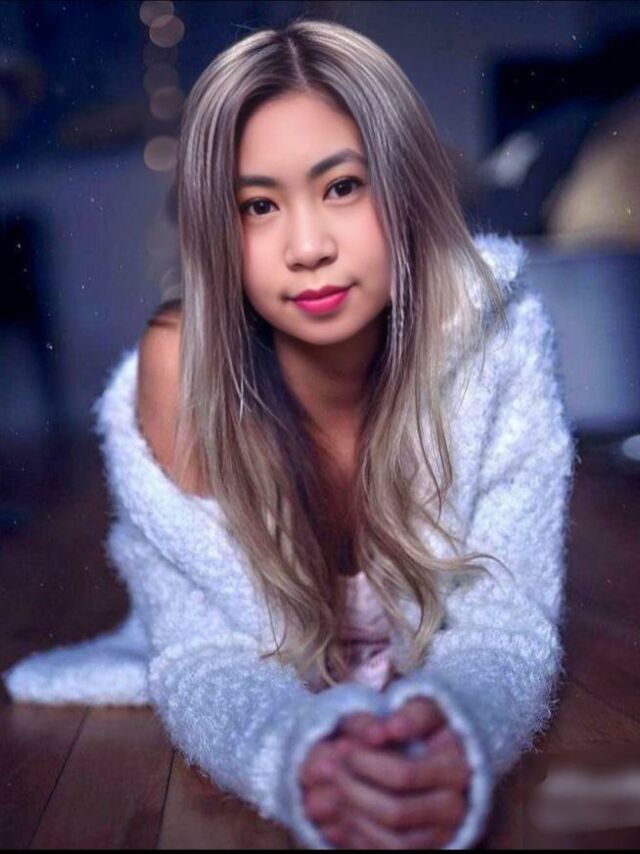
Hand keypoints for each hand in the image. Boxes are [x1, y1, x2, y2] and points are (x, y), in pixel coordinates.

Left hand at [299, 698, 471, 848]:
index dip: (366, 762)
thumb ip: (408, 716)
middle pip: (395, 812)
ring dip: (352, 817)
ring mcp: (443, 834)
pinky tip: (340, 813)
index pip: (404, 775)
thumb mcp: (425, 709)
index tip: (340, 745)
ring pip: (391, 840)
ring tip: (331, 788)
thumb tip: (377, 734)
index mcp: (458, 769)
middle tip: (326, 767)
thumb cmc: (430, 729)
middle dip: (352, 789)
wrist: (448, 758)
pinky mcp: (429, 848)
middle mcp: (456, 808)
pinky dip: (358, 838)